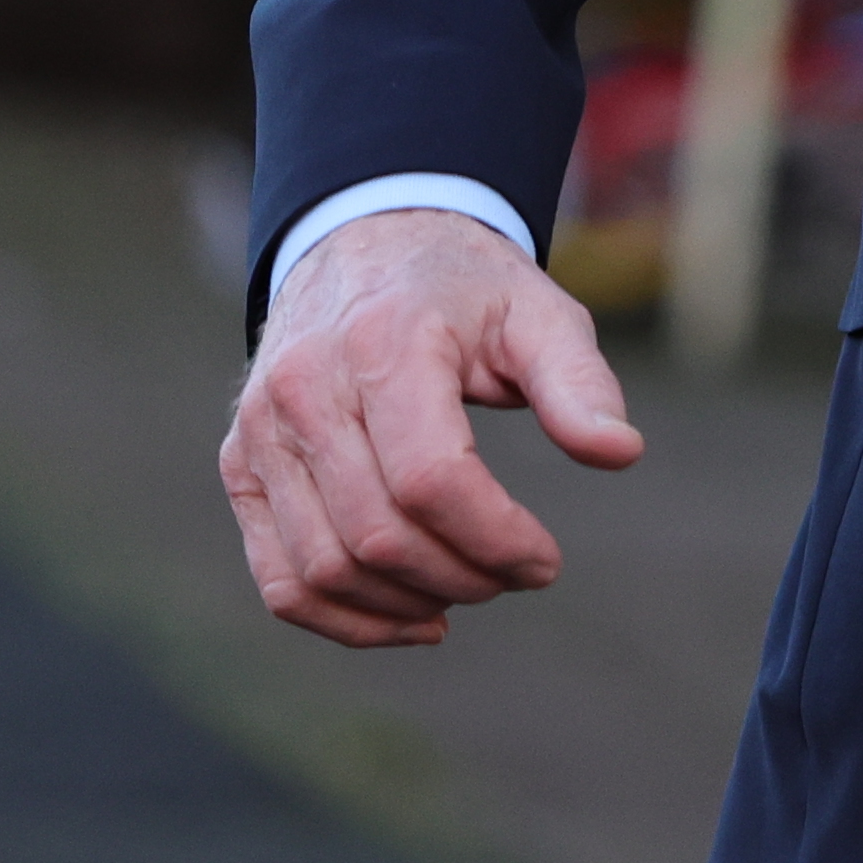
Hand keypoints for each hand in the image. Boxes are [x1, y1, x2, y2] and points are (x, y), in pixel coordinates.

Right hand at [219, 210, 644, 646]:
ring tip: (472, 588)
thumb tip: (621, 453)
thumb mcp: (538, 312)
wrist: (362, 243)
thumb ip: (580, 383)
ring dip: (407, 604)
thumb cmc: (464, 289)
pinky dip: (343, 618)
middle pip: (378, 534)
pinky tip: (411, 618)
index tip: (546, 561)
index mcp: (383, 346)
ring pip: (324, 568)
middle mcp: (304, 391)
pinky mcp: (242, 467)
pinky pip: (280, 578)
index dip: (496, 539)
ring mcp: (261, 434)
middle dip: (463, 576)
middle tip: (517, 575)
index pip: (432, 480)